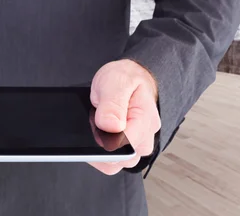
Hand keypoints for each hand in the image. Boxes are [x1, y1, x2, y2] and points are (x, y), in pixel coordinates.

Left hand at [89, 59, 160, 174]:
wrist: (128, 76)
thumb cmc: (125, 78)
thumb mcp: (117, 81)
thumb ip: (113, 103)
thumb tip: (110, 126)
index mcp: (145, 121)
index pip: (126, 147)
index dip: (104, 141)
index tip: (95, 127)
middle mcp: (144, 137)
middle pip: (120, 160)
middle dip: (100, 146)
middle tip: (94, 121)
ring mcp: (135, 144)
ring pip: (114, 163)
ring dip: (98, 150)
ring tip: (95, 125)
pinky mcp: (125, 147)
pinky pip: (109, 160)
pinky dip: (98, 151)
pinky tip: (94, 135)